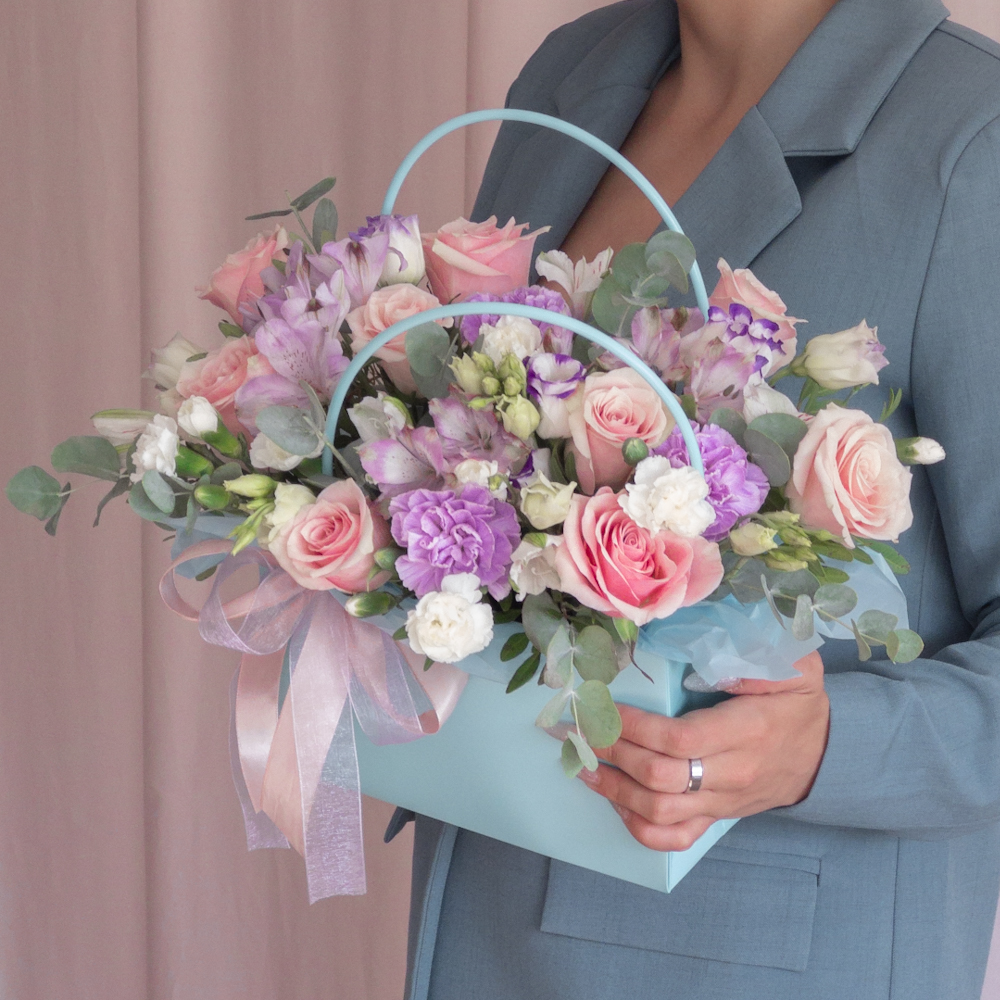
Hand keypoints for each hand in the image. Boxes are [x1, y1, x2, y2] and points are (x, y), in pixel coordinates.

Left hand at [579, 651, 829, 851]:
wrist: (825, 755)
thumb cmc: (798, 703)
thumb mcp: (795, 667)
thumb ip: (760, 655)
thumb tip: (715, 652)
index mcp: (746, 731)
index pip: (678, 739)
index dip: (635, 727)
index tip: (607, 707)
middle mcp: (731, 773)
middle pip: (660, 777)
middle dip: (614, 753)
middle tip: (583, 730)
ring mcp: (722, 800)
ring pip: (660, 812)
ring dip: (615, 791)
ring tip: (585, 765)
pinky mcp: (716, 816)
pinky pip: (675, 837)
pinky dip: (639, 827)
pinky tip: (616, 803)